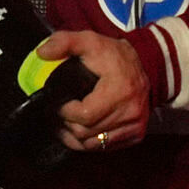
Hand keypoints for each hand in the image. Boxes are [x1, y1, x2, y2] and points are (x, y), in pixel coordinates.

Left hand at [38, 29, 150, 151]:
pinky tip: (79, 130)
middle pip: (87, 132)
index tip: (57, 103)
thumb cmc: (113, 54)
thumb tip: (42, 53)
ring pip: (94, 144)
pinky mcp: (136, 134)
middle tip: (56, 113)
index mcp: (120, 91)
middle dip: (66, 124)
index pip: (84, 115)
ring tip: (64, 122)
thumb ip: (64, 42)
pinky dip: (89, 142)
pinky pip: (106, 147)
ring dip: (75, 136)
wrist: (146, 65)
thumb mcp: (88, 41)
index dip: (65, 111)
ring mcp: (135, 126)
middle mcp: (131, 112)